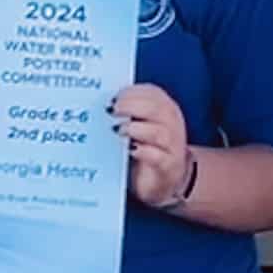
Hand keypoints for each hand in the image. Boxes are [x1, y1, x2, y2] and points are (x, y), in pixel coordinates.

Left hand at [114, 83, 191, 207]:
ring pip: (159, 132)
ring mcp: (172, 146)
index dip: (132, 92)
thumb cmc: (147, 148)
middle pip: (157, 109)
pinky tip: (130, 149)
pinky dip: (144, 151)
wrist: (166, 179)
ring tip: (118, 130)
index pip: (153, 93)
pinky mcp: (168, 167)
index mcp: (165, 109)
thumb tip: (100, 103)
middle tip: (112, 110)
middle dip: (132, 106)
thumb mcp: (138, 126)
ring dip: (136, 129)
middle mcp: (172, 124)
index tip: (113, 97)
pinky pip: (158, 157)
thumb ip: (126, 113)